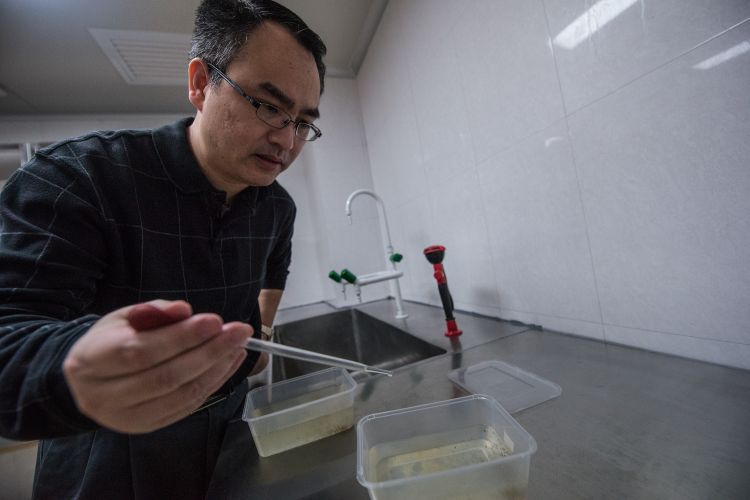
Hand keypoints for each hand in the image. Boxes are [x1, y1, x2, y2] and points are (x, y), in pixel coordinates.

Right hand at [63, 300, 251, 433]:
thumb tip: (184, 310)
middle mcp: (105, 396)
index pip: (141, 352)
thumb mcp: (122, 319)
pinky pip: (187, 407)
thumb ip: (153, 312)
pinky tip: (229, 363)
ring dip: (217, 369)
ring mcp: (127, 418)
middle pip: (165, 377)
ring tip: (239, 346)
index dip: (181, 338)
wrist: (87, 382)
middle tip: (239, 332)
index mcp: (92, 362)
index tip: (215, 321)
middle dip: (209, 352)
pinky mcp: (147, 427)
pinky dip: (212, 384)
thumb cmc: (109, 343)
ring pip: (180, 395)